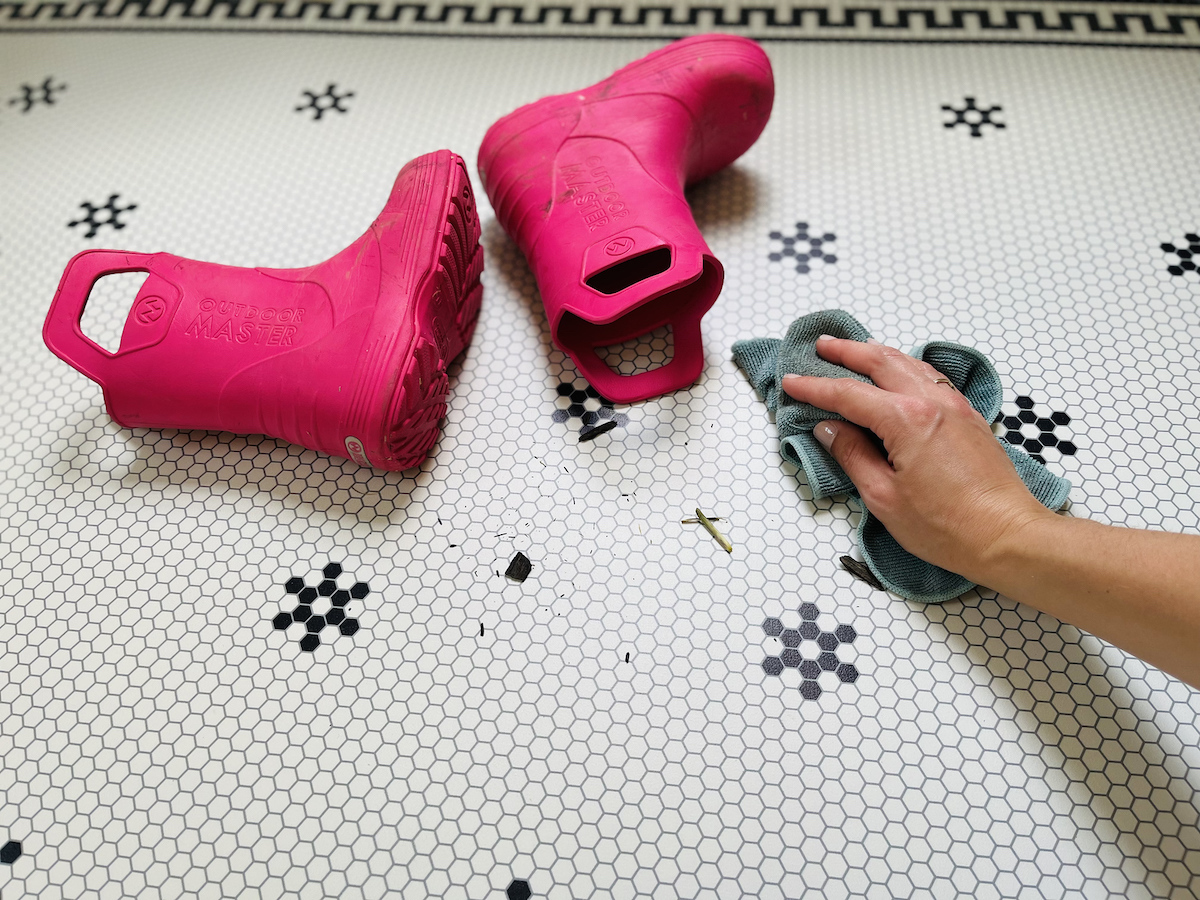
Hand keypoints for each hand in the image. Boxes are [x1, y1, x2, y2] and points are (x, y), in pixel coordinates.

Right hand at [781, 336, 1054, 584]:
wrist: (1007, 535)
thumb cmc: (946, 526)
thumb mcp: (884, 497)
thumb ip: (853, 456)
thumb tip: (831, 429)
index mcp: (906, 420)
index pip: (849, 395)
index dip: (815, 388)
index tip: (792, 381)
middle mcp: (932, 402)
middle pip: (882, 363)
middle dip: (848, 352)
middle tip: (822, 345)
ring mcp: (955, 407)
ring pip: (910, 364)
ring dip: (878, 354)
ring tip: (856, 349)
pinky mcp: (969, 418)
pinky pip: (931, 378)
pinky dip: (907, 367)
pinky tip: (900, 372)